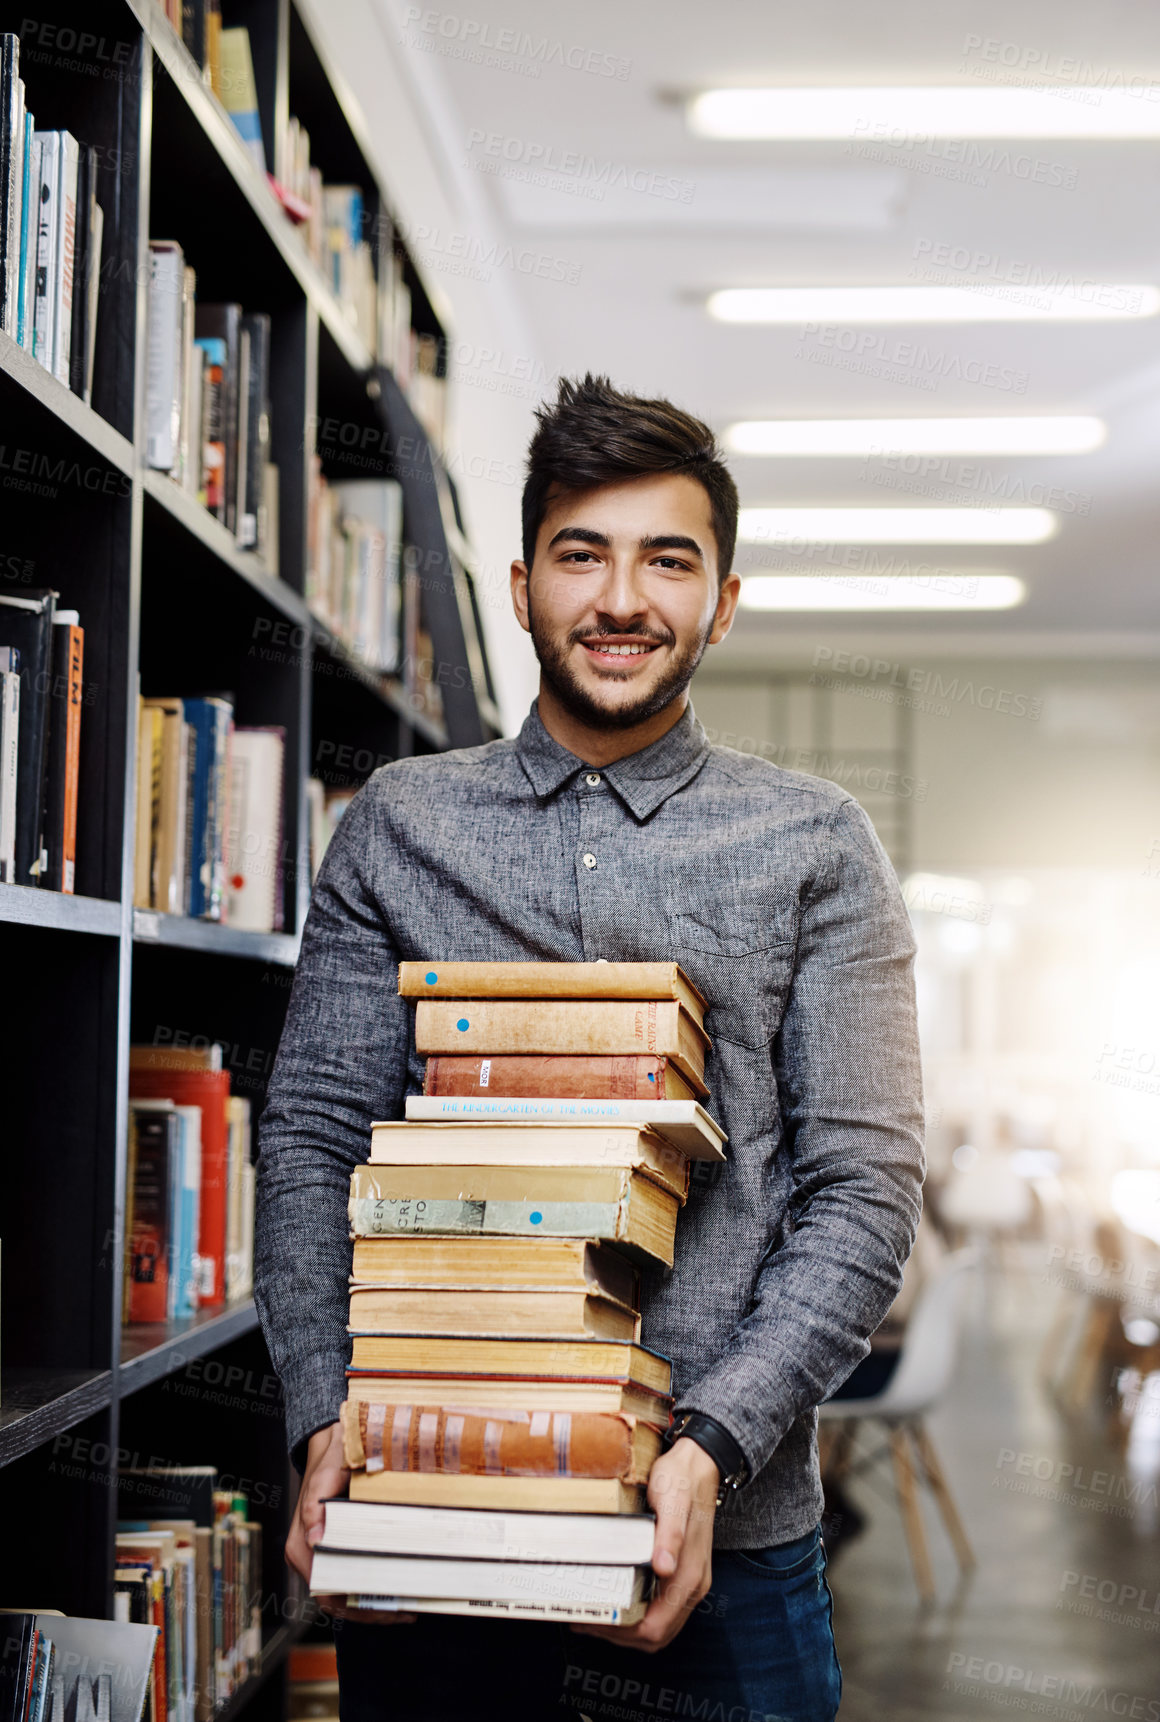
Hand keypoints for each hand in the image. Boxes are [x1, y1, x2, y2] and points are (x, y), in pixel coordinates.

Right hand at [286, 1421, 414, 1624]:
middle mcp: (305, 1554)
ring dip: (371, 1605)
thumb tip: (316, 1538)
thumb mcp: (326, 1474)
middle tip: (403, 1613)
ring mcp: (318, 1555)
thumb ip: (315, 1505)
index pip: (324, 1589)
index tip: (385, 1608)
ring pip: (342, 1594)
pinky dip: (369, 1589)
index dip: (354, 1605)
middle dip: (369, 1611)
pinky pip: (348, 1578)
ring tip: (404, 1608)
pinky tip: (394, 1590)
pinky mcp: (331, 1550)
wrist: (333, 1445)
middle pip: (335, 1599)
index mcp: (299, 1543)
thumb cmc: (332, 1459)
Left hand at [573, 1437, 718, 1652]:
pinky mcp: (684, 1572)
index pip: (655, 1627)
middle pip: (657, 1634)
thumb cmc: (680, 1481)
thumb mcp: (672, 1501)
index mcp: (689, 1575)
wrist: (698, 1465)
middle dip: (621, 1635)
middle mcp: (693, 1585)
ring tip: (597, 1614)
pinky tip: (618, 1598)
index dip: (622, 1632)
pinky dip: (639, 1614)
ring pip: (660, 1625)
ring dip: (629, 1629)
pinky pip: (662, 1609)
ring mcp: (690, 1580)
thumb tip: (664, 1568)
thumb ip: (670, 1536)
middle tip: (587, 1621)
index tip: (592, 1621)